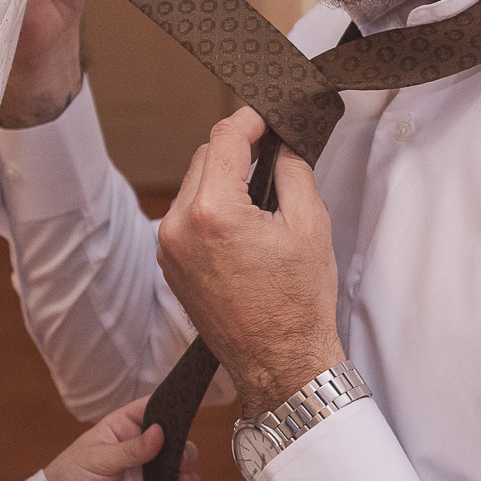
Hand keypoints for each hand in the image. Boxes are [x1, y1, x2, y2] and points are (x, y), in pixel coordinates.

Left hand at [43, 396, 198, 480]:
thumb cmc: (72, 476)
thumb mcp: (98, 458)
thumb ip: (131, 449)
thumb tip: (160, 432)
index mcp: (124, 426)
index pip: (151, 407)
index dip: (169, 402)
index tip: (186, 403)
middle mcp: (141, 445)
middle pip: (171, 432)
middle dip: (181, 435)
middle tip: (179, 446)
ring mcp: (148, 469)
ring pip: (179, 458)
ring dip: (186, 459)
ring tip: (179, 467)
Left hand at [158, 109, 344, 417]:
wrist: (279, 363)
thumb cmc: (298, 304)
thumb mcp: (311, 225)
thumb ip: (293, 170)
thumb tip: (282, 141)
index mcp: (214, 213)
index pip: (225, 138)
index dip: (251, 119)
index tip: (270, 117)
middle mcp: (179, 227)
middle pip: (205, 156)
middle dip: (238, 150)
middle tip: (274, 154)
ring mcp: (169, 248)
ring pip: (193, 185)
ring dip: (223, 179)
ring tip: (261, 196)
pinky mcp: (170, 265)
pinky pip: (185, 216)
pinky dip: (210, 207)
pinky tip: (241, 224)